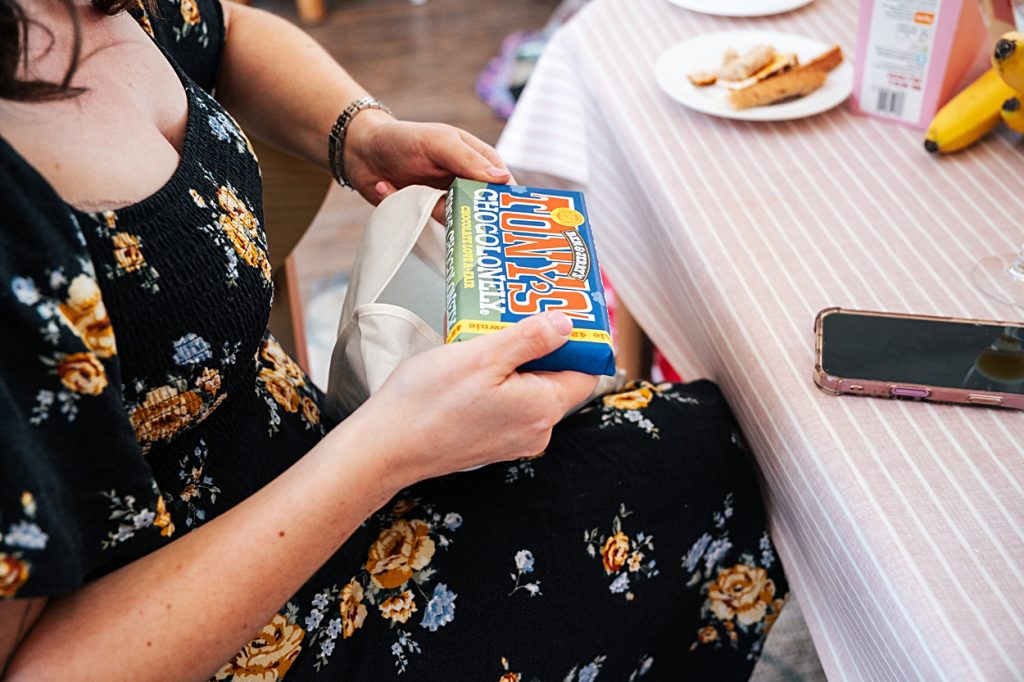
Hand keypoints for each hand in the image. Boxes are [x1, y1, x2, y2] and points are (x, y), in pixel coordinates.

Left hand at [343, 110, 512, 208]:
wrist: (361, 152)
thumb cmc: (403, 139)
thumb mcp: (438, 143)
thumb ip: (469, 161)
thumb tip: (503, 180)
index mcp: (478, 160)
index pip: (503, 186)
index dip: (505, 202)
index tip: (500, 218)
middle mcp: (467, 182)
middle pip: (483, 210)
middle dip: (469, 214)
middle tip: (446, 210)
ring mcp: (447, 200)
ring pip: (455, 221)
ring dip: (430, 209)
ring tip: (409, 190)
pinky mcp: (426, 214)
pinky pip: (427, 223)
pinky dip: (406, 208)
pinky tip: (386, 186)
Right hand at [359, 312, 598, 485]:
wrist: (386, 446)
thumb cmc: (428, 402)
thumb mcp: (483, 356)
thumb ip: (531, 338)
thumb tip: (568, 324)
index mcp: (543, 409)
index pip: (585, 371)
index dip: (580, 341)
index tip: (565, 312)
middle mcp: (536, 430)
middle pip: (556, 377)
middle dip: (541, 344)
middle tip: (519, 313)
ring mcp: (514, 439)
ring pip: (530, 388)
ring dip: (516, 359)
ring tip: (491, 332)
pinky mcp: (492, 441)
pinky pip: (509, 402)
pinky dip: (499, 379)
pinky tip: (474, 360)